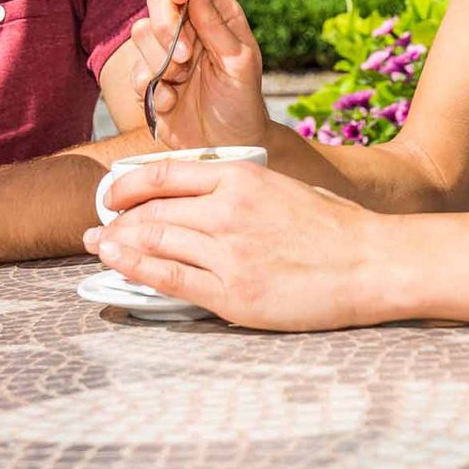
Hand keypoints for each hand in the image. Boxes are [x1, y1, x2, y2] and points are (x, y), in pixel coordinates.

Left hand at [83, 160, 392, 331]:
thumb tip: (198, 193)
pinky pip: (170, 279)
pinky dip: (136, 271)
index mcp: (241, 178)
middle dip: (117, 219)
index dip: (128, 183)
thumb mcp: (280, 187)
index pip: (164, 174)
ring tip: (99, 247)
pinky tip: (117, 267)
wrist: (371, 263)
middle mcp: (228, 211)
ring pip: (154, 242)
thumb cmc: (333, 226)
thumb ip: (238, 188)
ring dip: (118, 245)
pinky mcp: (233, 294)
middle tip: (97, 227)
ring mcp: (228, 253)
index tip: (112, 193)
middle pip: (152, 210)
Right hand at [127, 0, 267, 148]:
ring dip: (161, 61)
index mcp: (215, 13)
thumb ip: (216, 22)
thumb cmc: (242, 102)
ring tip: (184, 81)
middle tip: (186, 57)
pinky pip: (134, 71)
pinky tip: (173, 102)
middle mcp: (187, 26)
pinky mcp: (148, 80)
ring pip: (140, 32)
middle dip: (166, 25)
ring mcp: (164, 52)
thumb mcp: (239, 62)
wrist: (228, 147)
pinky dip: (154, 89)